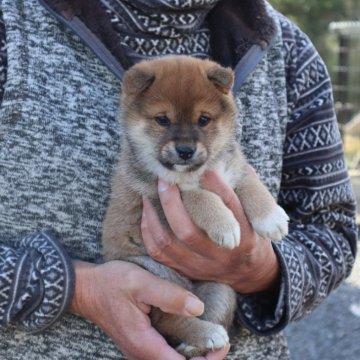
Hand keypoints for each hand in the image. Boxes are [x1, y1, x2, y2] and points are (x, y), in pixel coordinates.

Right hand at [70, 260, 229, 359]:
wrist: (87, 287)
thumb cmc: (111, 283)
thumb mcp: (140, 283)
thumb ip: (169, 296)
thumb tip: (198, 308)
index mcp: (143, 344)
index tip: (221, 344)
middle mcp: (142, 353)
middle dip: (203, 359)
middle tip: (221, 341)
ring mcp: (141, 348)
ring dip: (194, 354)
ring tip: (211, 337)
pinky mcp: (141, 341)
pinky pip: (165, 351)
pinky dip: (182, 347)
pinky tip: (192, 331)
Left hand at [141, 169, 279, 293]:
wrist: (249, 273)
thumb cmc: (251, 235)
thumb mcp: (257, 216)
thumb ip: (250, 191)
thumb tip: (239, 165)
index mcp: (244, 237)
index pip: (228, 209)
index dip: (213, 186)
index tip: (200, 167)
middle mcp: (221, 255)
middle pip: (189, 232)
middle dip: (171, 202)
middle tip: (164, 179)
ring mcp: (202, 266)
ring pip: (169, 243)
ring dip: (155, 216)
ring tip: (149, 194)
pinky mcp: (188, 272)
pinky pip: (160, 254)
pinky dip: (150, 232)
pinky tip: (148, 214)